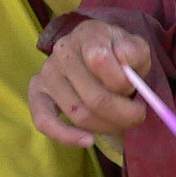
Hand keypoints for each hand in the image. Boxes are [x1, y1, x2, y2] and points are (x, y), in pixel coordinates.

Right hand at [29, 19, 151, 145]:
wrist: (99, 54)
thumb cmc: (119, 55)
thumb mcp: (135, 48)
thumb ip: (135, 51)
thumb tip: (122, 58)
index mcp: (87, 35)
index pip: (99, 60)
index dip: (123, 82)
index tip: (137, 89)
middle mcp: (62, 52)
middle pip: (93, 97)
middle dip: (122, 114)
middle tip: (137, 116)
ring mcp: (47, 73)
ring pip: (79, 115)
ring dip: (106, 127)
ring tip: (120, 122)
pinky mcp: (37, 93)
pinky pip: (44, 121)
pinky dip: (66, 136)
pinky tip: (88, 140)